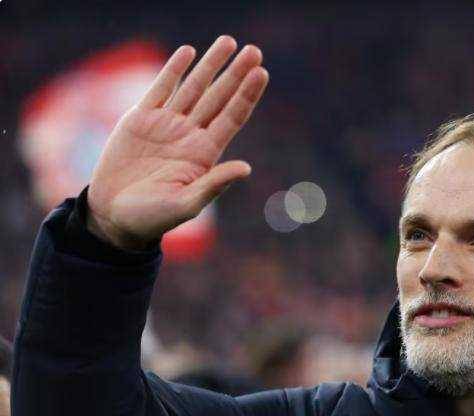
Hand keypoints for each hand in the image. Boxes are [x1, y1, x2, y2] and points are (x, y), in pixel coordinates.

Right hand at [86, 35, 268, 250]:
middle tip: (255, 50)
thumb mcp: (186, 205)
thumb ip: (214, 184)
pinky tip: (188, 53)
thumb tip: (247, 168)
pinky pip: (160, 89)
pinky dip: (174, 70)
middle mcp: (189, 134)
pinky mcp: (140, 119)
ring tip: (229, 42)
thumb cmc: (152, 217)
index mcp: (204, 154)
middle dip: (236, 74)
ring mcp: (166, 125)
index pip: (232, 117)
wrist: (113, 216)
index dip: (247, 95)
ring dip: (210, 65)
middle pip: (218, 97)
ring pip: (193, 87)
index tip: (262, 73)